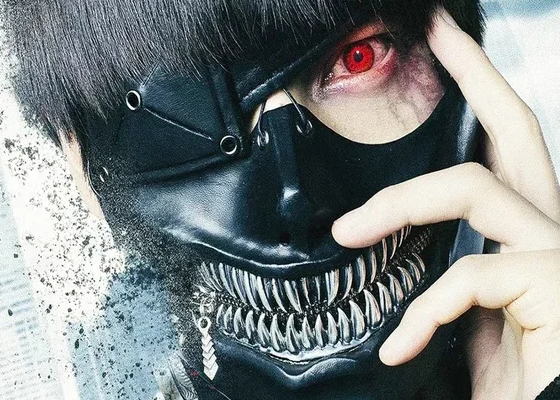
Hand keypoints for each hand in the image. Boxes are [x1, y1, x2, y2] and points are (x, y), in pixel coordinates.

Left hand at [332, 9, 559, 399]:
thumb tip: (401, 270)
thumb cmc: (517, 385)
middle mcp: (549, 233)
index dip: (480, 92)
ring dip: (399, 204)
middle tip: (439, 31)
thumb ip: (447, 290)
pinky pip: (471, 272)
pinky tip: (399, 347)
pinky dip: (422, 312)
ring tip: (347, 232)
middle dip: (476, 74)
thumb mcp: (464, 324)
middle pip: (517, 131)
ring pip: (474, 187)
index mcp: (524, 238)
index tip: (445, 49)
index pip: (503, 151)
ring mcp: (557, 255)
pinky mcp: (558, 287)